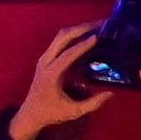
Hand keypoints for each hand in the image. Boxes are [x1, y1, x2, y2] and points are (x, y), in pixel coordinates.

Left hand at [9, 17, 112, 139]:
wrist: (30, 114)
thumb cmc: (51, 113)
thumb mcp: (73, 111)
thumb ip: (92, 103)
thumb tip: (110, 93)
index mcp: (51, 74)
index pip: (67, 55)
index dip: (82, 45)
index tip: (97, 37)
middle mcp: (45, 61)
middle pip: (62, 37)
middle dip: (81, 28)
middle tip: (99, 24)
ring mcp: (44, 58)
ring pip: (60, 36)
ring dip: (77, 29)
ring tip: (95, 26)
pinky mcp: (46, 58)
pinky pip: (59, 41)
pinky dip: (72, 35)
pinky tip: (85, 35)